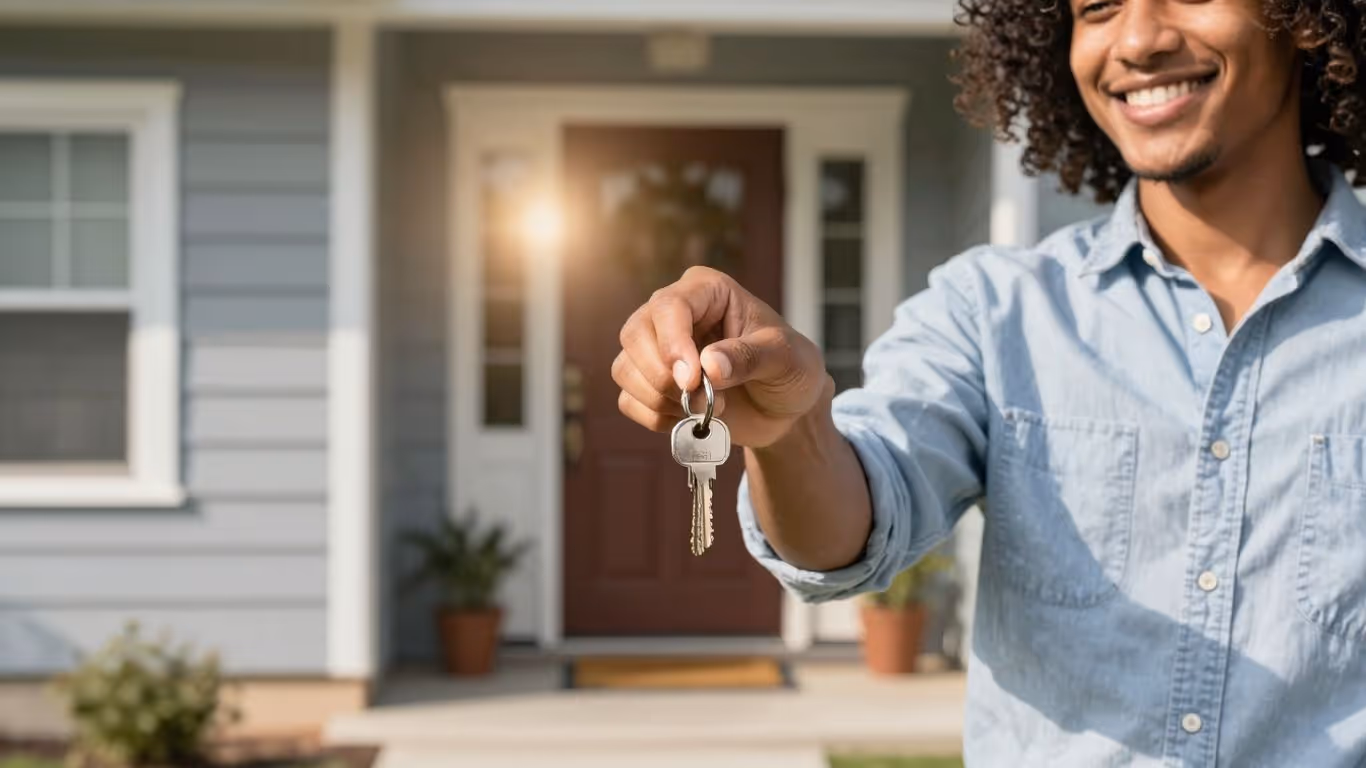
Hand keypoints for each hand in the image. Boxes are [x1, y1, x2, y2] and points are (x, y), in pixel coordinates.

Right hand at [613, 266, 829, 447]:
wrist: (787, 409)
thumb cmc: (791, 369)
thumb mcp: (786, 358)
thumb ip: (750, 357)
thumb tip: (709, 365)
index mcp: (706, 291)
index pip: (668, 306)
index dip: (672, 344)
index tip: (691, 380)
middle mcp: (673, 314)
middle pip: (635, 334)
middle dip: (664, 376)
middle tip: (705, 401)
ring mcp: (657, 349)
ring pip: (625, 369)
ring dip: (661, 400)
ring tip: (707, 410)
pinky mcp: (650, 383)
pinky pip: (628, 400)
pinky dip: (656, 417)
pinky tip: (689, 420)